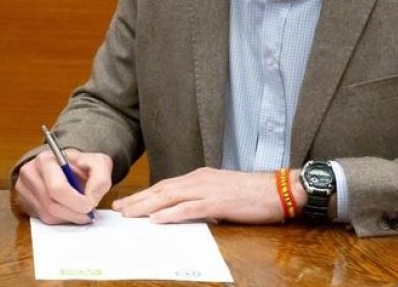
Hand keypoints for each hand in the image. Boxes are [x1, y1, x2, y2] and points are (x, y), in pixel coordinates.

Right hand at [13, 149, 111, 223]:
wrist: (62, 165)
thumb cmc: (78, 164)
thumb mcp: (97, 163)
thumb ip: (101, 178)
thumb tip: (91, 199)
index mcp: (45, 160)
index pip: (57, 188)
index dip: (75, 201)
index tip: (89, 205)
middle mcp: (30, 174)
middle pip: (51, 205)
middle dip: (74, 213)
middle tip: (88, 214)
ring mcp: (24, 189)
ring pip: (47, 215)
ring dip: (68, 218)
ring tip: (80, 211)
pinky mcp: (23, 202)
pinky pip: (43, 219)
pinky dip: (59, 219)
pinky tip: (68, 211)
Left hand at [112, 167, 296, 223]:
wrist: (278, 189)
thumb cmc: (253, 193)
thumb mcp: (222, 193)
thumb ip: (203, 200)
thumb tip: (188, 212)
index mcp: (199, 177)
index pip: (165, 186)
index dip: (144, 194)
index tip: (128, 203)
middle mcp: (199, 180)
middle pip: (161, 190)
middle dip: (138, 200)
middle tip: (118, 209)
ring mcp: (207, 190)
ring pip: (169, 197)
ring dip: (146, 206)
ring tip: (129, 214)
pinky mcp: (218, 202)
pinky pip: (189, 208)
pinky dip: (170, 214)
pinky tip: (156, 220)